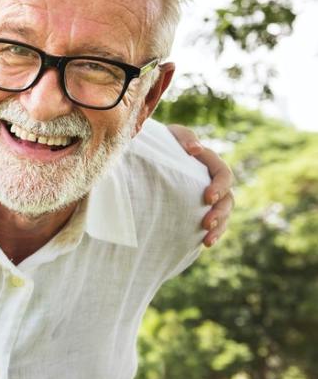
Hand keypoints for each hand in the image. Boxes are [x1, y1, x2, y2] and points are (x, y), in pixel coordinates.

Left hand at [167, 124, 233, 246]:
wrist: (149, 156)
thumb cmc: (162, 142)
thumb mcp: (171, 135)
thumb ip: (184, 137)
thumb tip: (196, 149)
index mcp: (210, 162)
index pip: (223, 174)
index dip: (219, 187)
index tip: (207, 197)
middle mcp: (213, 181)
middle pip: (228, 198)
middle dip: (220, 212)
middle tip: (206, 223)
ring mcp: (209, 197)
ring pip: (224, 214)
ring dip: (219, 227)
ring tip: (207, 240)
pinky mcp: (200, 209)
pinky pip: (213, 224)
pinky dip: (212, 234)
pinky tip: (204, 243)